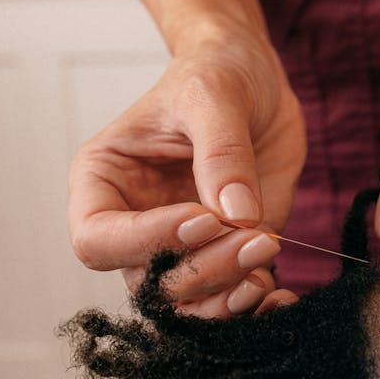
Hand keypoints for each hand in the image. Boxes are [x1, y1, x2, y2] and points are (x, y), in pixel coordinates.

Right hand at [69, 21, 306, 315]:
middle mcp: (135, 226)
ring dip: (228, 298)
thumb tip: (236, 216)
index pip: (98, 240)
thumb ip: (221, 154)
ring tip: (267, 256)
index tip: (203, 217)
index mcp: (104, 183)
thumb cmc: (216, 72)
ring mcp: (182, 247)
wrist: (258, 79)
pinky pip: (230, 300)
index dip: (148, 241)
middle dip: (204, 270)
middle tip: (255, 240)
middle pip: (149, 282)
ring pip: (188, 305)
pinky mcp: (226, 255)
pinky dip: (256, 306)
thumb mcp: (214, 96)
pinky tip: (281, 294)